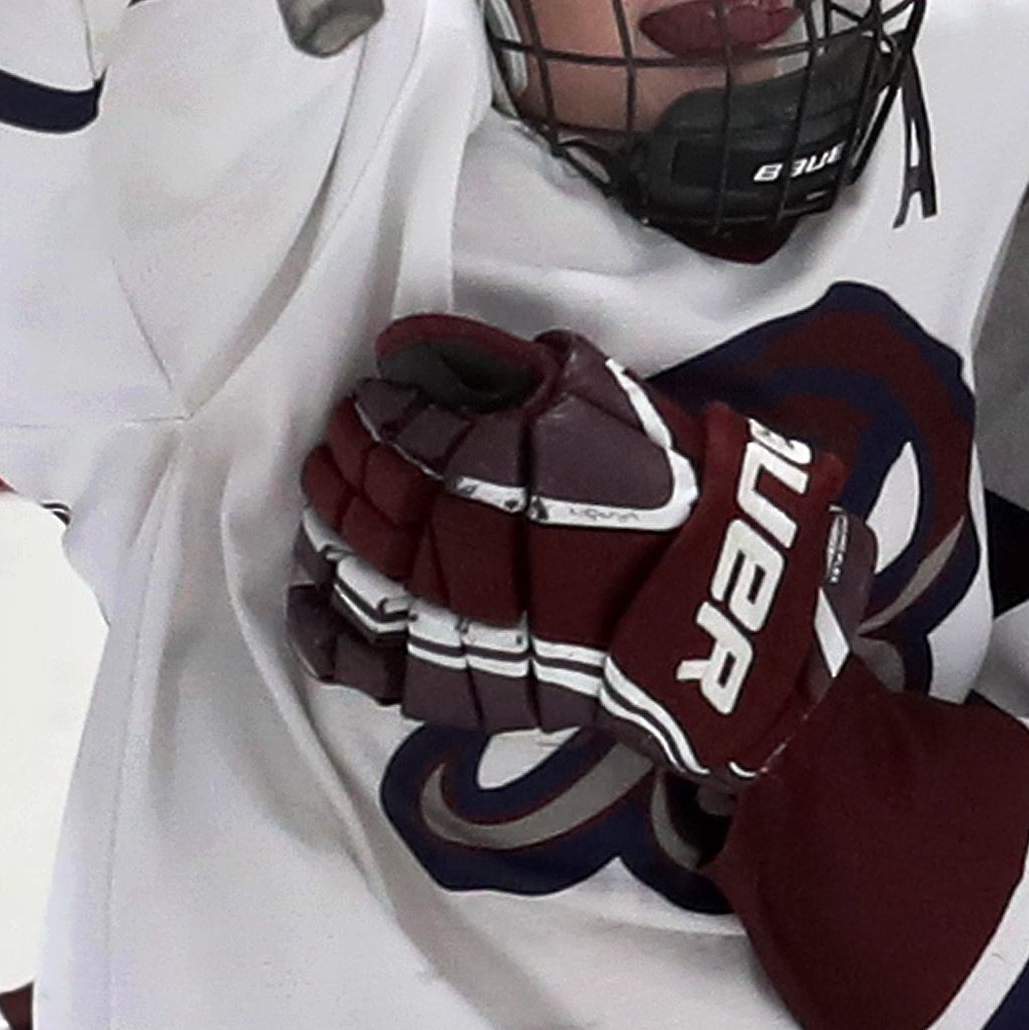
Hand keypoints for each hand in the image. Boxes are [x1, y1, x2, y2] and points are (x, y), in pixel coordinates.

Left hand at [291, 316, 873, 786]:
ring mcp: (446, 619)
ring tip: (326, 502)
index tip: (375, 400)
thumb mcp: (604, 399)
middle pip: (367, 493)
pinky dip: (324, 626)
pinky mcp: (454, 684)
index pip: (403, 427)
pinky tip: (308, 593)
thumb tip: (431, 345)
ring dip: (329, 525)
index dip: (380, 410)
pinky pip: (362, 659)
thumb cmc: (672, 494)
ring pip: (354, 564)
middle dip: (344, 460)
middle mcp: (453, 539)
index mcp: (488, 464)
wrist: (720, 611)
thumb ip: (518, 372)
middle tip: (339, 442)